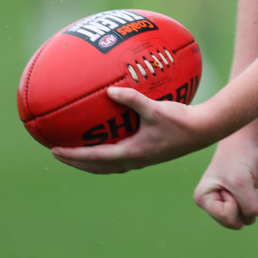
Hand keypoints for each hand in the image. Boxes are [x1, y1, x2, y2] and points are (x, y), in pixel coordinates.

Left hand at [52, 86, 210, 173]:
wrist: (203, 131)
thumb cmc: (180, 120)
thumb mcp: (155, 108)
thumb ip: (132, 99)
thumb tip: (109, 90)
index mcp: (132, 153)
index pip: (94, 157)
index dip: (73, 155)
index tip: (55, 151)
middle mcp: (134, 160)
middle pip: (96, 167)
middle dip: (76, 162)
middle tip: (58, 153)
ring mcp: (141, 159)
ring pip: (107, 166)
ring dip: (89, 161)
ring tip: (76, 152)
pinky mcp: (148, 154)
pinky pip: (119, 158)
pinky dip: (105, 155)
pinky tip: (108, 140)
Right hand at [193, 132, 257, 229]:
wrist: (249, 139)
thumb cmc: (239, 157)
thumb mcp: (241, 183)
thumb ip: (248, 209)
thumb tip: (254, 217)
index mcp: (203, 198)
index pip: (227, 217)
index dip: (236, 201)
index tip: (231, 181)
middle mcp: (212, 203)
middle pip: (237, 222)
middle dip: (245, 204)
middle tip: (239, 183)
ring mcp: (226, 202)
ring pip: (247, 219)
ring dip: (252, 201)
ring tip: (245, 183)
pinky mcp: (240, 199)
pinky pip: (253, 212)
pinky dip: (257, 199)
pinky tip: (250, 185)